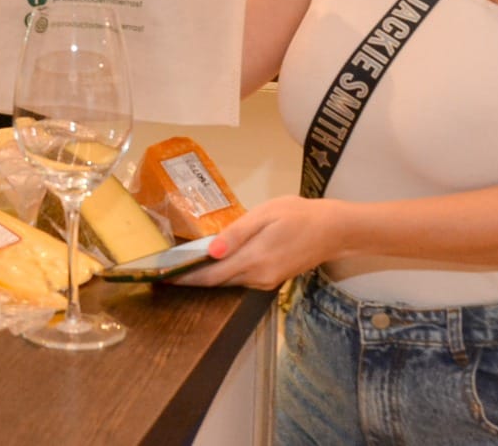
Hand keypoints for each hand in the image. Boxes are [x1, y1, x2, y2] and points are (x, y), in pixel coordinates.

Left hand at [171, 196, 343, 290]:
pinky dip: (225, 274)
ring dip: (208, 277)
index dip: (186, 278)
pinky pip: (242, 279)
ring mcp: (267, 282)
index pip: (211, 276)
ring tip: (184, 266)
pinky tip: (215, 263)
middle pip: (217, 282)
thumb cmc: (298, 215)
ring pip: (229, 282)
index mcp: (254, 260)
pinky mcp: (272, 280)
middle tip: (166, 271)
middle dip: (192, 278)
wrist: (334, 230)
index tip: (163, 276)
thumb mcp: (265, 215)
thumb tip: (211, 250)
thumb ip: (237, 233)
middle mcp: (258, 277)